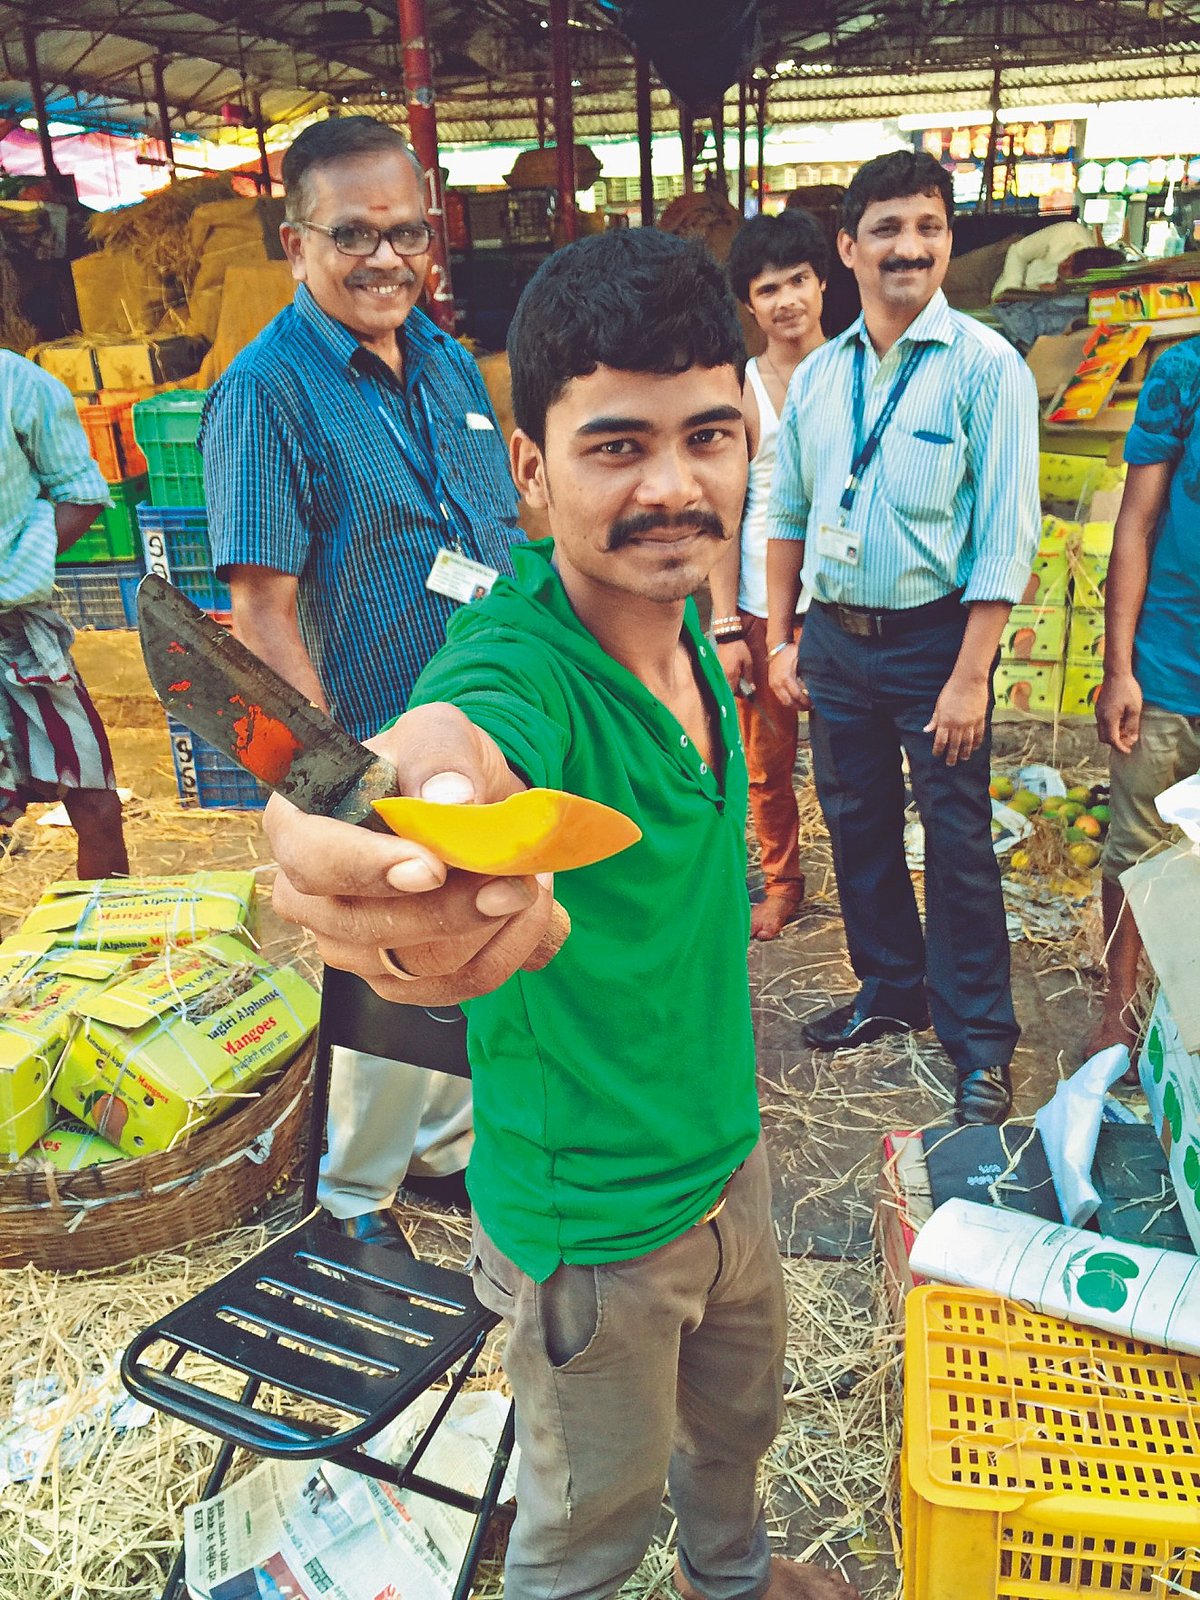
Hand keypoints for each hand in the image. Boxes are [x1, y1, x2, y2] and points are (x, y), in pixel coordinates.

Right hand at [266, 702, 553, 1004]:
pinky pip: (455, 984)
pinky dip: (505, 949)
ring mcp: (348, 945)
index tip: (433, 867)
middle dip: (449, 909)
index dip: (367, 868)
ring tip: (526, 880)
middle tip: (513, 880)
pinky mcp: (396, 979)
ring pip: (417, 965)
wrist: (465, 803)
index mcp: (298, 824)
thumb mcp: (438, 734)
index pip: (312, 860)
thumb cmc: (432, 765)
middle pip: (364, 927)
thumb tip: (450, 799)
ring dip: (489, 928)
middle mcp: (310, 896)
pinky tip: (526, 909)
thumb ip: (439, 758)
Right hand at [714, 637, 753, 694]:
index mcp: (730, 676)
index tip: (747, 694)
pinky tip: (732, 675)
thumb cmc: (739, 649)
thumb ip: (749, 677)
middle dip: (735, 691)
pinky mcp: (716, 669)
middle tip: (743, 687)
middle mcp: (722, 676)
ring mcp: (717, 673)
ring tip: (738, 680)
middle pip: (728, 691)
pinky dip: (727, 680)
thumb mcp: (748, 662)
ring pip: (724, 686)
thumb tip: (751, 688)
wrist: (728, 637)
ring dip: (731, 686)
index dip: (740, 695)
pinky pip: (721, 679)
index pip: (733, 693)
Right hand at [766, 643, 811, 710]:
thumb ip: (808, 670)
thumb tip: (819, 682)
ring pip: (785, 702)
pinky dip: (789, 701)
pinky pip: (781, 698)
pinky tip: (797, 701)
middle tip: (811, 707)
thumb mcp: (801, 658)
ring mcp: (774, 685)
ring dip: (795, 706)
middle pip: (790, 702)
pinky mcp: (772, 686)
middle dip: (801, 706)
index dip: (806, 701)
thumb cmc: (791, 652)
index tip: (814, 702)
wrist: (776, 648)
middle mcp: (778, 683)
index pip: (797, 695)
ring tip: (805, 706)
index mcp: (786, 677)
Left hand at [925, 672, 987, 764]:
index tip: (937, 755)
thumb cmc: (951, 690)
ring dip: (965, 752)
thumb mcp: (939, 704)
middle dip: (952, 755)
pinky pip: (979, 734)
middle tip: (950, 764)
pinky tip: (975, 747)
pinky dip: (977, 742)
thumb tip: (926, 730)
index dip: (938, 750)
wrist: (969, 680)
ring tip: (964, 759)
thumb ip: (934, 719)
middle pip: (954, 744)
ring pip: (967, 742)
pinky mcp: (980, 719)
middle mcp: (957, 724)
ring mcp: (970, 722)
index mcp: (945, 721)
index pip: (940, 740)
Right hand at [1096, 670, 1142, 754]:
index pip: (1112, 740)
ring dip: (1112, 735)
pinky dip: (1110, 727)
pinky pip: (1102, 723)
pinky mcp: (1098, 708)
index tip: (1128, 751)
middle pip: (1104, 738)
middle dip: (1115, 743)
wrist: (1116, 673)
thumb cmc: (1127, 689)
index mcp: (1109, 718)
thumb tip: (1131, 739)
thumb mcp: (1135, 709)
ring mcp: (1098, 712)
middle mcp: (1100, 717)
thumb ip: (1132, 726)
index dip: (1120, 748)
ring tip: (1125, 730)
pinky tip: (1120, 721)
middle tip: (1128, 741)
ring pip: (1102, 731)